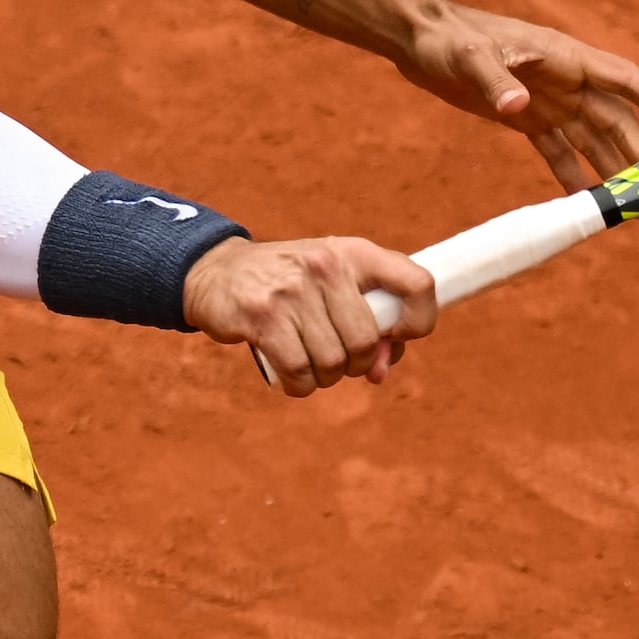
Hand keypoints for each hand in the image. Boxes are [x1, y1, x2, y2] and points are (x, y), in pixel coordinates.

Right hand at [188, 233, 434, 396]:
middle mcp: (327, 265)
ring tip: (311, 364)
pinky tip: (293, 377)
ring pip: (334, 362)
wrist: (218, 273)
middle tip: (339, 360)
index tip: (398, 336)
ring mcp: (294, 290)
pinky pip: (300, 371)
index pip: (418, 284)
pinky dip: (300, 386)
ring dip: (325, 377)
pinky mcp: (263, 316)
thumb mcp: (332, 283)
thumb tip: (381, 371)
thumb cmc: (289, 284)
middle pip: (367, 341)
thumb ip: (368, 321)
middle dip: (357, 364)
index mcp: (355, 252)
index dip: (420, 322)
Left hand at [403, 5, 638, 188]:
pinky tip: (582, 200)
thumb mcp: (470, 58)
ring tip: (628, 202)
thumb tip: (517, 106)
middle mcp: (565, 80)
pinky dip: (571, 173)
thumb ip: (495, 82)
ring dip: (610, 166)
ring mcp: (547, 99)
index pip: (624, 80)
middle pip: (614, 118)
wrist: (419, 39)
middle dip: (638, 151)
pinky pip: (558, 149)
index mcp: (564, 58)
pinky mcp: (526, 117)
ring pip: (591, 137)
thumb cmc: (448, 39)